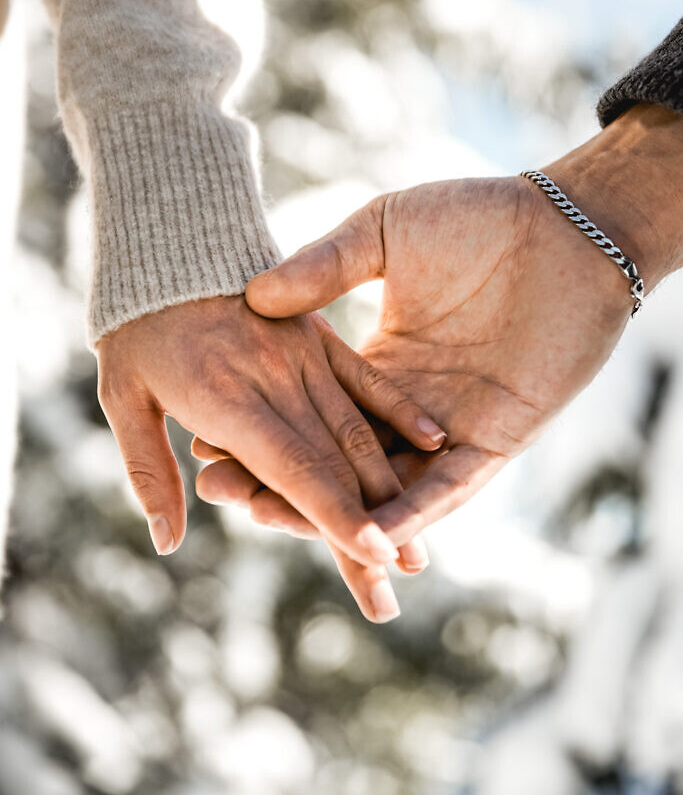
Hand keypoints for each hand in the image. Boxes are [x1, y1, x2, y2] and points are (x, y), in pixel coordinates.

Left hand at [96, 295, 446, 578]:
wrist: (170, 244)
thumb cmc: (137, 326)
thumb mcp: (124, 398)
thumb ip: (151, 472)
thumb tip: (168, 544)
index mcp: (230, 399)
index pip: (294, 468)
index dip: (334, 514)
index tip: (373, 556)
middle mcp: (278, 381)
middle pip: (334, 466)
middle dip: (369, 531)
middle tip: (402, 584)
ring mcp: (305, 356)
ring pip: (358, 431)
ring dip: (393, 490)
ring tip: (418, 544)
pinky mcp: (320, 336)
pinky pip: (367, 377)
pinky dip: (401, 411)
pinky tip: (434, 441)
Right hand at [221, 103, 682, 558]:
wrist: (561, 225)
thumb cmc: (477, 217)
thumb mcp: (382, 231)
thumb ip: (324, 264)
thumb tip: (255, 297)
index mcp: (383, 360)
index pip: (313, 410)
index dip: (265, 427)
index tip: (206, 437)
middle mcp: (411, 405)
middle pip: (338, 460)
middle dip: (280, 479)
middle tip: (218, 489)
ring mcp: (453, 427)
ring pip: (385, 487)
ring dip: (333, 508)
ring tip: (268, 516)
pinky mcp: (496, 441)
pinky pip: (448, 488)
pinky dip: (413, 513)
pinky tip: (369, 532)